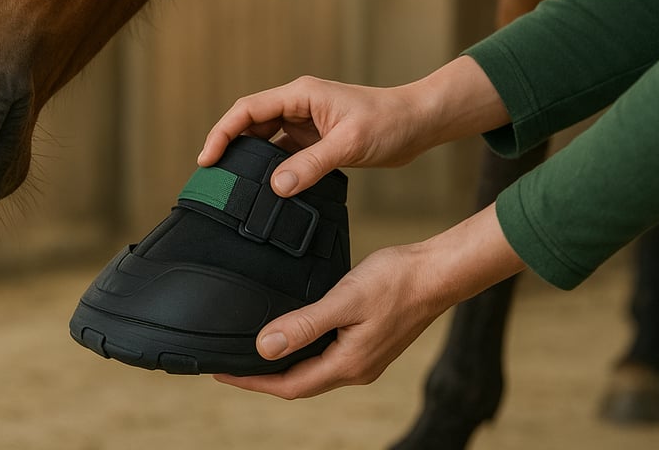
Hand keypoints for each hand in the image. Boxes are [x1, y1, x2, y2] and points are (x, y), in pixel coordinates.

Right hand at [198, 57, 509, 196]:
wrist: (418, 124)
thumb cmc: (389, 123)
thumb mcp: (349, 145)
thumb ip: (311, 165)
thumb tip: (275, 187)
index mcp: (301, 94)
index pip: (248, 109)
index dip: (223, 132)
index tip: (207, 159)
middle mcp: (298, 105)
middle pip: (250, 123)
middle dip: (229, 147)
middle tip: (214, 178)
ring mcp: (306, 122)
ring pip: (265, 139)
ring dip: (250, 160)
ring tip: (234, 186)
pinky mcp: (315, 139)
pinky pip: (284, 153)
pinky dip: (273, 169)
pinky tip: (268, 190)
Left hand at [213, 205, 525, 398]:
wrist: (437, 273)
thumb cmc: (395, 281)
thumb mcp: (343, 300)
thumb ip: (304, 324)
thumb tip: (265, 347)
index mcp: (347, 364)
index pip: (288, 385)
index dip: (252, 382)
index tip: (222, 373)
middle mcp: (356, 369)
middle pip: (299, 383)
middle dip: (263, 378)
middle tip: (230, 364)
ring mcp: (364, 358)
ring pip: (314, 370)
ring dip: (283, 366)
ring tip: (255, 353)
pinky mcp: (370, 343)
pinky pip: (327, 356)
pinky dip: (304, 352)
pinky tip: (295, 335)